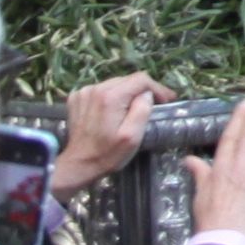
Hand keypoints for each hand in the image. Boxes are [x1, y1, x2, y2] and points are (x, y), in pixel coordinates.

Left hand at [51, 73, 166, 196]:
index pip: (140, 79)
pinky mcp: (76, 98)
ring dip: (126, 94)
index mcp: (111, 97)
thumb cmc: (108, 154)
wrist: (78, 164)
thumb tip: (146, 94)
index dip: (157, 87)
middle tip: (156, 104)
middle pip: (127, 80)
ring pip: (114, 84)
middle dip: (142, 91)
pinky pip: (100, 91)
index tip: (167, 99)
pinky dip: (110, 98)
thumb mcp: (132, 137)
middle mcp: (96, 89)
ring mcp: (84, 92)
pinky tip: (112, 112)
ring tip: (133, 109)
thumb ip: (142, 111)